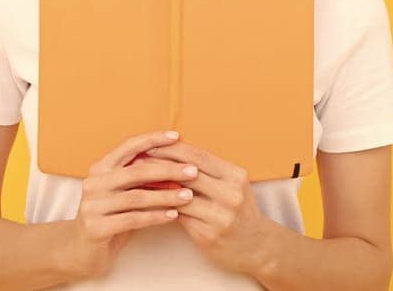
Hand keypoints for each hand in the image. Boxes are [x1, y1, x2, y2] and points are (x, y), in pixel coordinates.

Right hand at [63, 130, 200, 279]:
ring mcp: (92, 206)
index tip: (176, 136)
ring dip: (166, 196)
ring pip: (136, 197)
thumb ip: (140, 179)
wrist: (81, 250)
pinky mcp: (96, 228)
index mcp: (99, 169)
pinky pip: (132, 219)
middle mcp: (93, 183)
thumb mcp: (122, 193)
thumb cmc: (110, 217)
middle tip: (192, 171)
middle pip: (135, 171)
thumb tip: (177, 165)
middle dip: (167, 170)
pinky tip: (173, 215)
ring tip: (188, 196)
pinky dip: (155, 216)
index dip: (151, 139)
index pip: (127, 147)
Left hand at [140, 140, 281, 275]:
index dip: (171, 149)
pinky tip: (147, 202)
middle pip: (188, 172)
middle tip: (135, 160)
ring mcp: (221, 216)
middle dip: (159, 164)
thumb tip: (169, 151)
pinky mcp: (210, 235)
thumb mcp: (231, 185)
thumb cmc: (237, 210)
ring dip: (156, 187)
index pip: (198, 155)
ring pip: (180, 196)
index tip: (149, 145)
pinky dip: (161, 207)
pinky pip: (179, 217)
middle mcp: (231, 194)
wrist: (257, 247)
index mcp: (235, 175)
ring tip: (136, 181)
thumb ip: (206, 170)